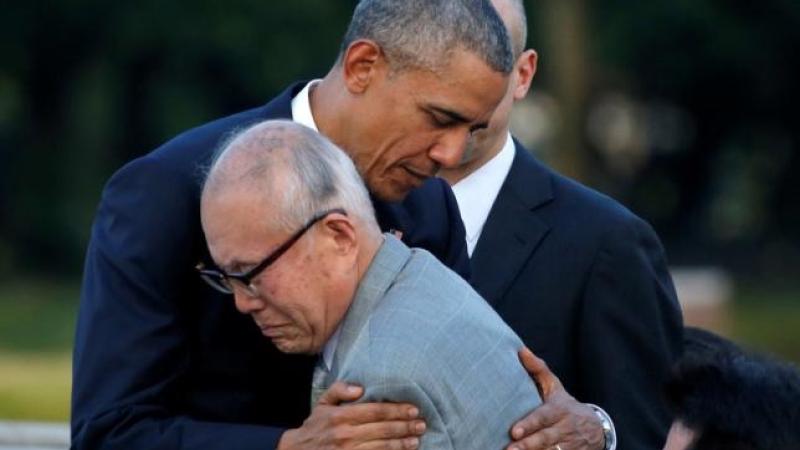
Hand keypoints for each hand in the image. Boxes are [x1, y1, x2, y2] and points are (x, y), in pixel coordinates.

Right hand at [277, 381, 425, 449]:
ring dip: (401, 444)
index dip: (396, 410)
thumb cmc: (315, 426)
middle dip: (405, 427)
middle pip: (382, 429)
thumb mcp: (323, 403)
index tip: (413, 409)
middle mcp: (345, 434)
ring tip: (416, 440)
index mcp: (341, 416)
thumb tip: (360, 388)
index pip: (375, 411)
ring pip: (382, 447)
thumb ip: (340, 390)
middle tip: (421, 424)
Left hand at [506, 348, 603, 449]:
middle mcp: (565, 428)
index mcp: (560, 410)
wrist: (596, 428)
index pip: (543, 417)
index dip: (530, 424)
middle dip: (527, 445)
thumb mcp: (555, 387)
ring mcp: (569, 445)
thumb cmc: (564, 405)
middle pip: (545, 438)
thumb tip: (521, 350)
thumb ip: (538, 369)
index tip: (514, 431)